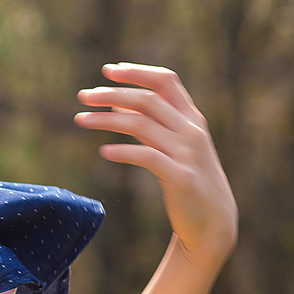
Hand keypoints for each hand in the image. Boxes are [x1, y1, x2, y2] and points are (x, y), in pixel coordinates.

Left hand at [75, 63, 237, 268]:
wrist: (214, 223)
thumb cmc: (188, 181)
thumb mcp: (172, 147)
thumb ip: (150, 124)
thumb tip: (118, 103)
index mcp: (192, 118)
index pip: (166, 80)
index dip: (137, 72)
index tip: (108, 70)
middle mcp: (192, 130)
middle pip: (147, 99)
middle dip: (112, 93)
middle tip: (83, 96)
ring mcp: (188, 153)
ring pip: (141, 124)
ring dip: (106, 120)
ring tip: (80, 120)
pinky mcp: (180, 177)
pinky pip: (146, 157)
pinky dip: (122, 152)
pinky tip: (103, 152)